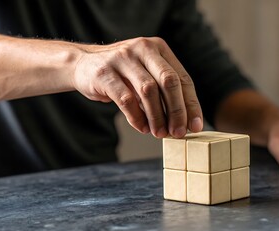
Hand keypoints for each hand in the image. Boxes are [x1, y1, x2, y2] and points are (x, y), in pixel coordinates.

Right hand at [72, 37, 202, 137]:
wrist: (82, 65)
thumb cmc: (122, 75)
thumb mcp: (146, 74)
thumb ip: (163, 91)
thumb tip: (185, 121)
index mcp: (158, 48)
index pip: (182, 78)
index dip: (191, 104)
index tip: (196, 126)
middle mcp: (143, 48)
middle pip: (169, 82)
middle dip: (177, 111)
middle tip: (179, 132)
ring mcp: (122, 58)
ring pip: (148, 91)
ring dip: (157, 117)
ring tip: (159, 133)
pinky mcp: (105, 73)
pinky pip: (126, 99)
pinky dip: (136, 118)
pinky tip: (142, 127)